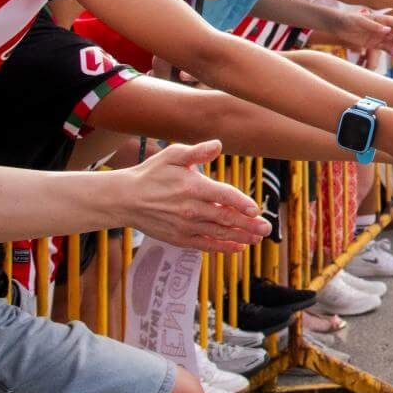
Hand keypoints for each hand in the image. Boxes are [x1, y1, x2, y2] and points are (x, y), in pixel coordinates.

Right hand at [112, 140, 269, 253]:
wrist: (125, 199)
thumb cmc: (152, 174)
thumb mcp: (172, 155)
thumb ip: (197, 152)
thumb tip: (218, 144)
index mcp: (192, 187)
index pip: (223, 196)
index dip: (241, 202)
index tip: (256, 209)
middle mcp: (190, 208)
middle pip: (225, 217)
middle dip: (248, 224)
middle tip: (267, 227)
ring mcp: (185, 225)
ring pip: (218, 233)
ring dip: (240, 236)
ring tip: (258, 238)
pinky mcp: (179, 238)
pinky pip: (205, 245)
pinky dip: (222, 247)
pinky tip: (238, 247)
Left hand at [334, 10, 392, 55]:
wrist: (337, 26)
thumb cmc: (349, 20)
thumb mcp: (361, 22)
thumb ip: (374, 26)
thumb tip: (388, 30)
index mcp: (381, 20)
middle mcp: (382, 28)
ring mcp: (378, 36)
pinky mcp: (373, 44)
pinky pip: (385, 48)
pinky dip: (392, 52)